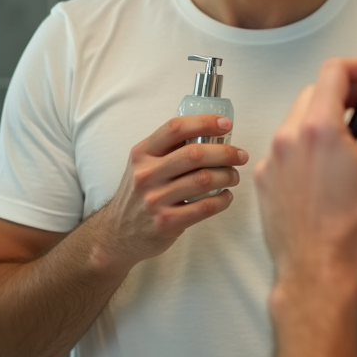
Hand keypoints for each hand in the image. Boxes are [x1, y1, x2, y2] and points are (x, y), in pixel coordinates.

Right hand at [92, 115, 246, 272]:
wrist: (117, 233)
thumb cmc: (139, 193)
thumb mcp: (143, 165)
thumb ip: (169, 149)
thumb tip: (211, 132)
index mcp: (142, 153)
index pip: (175, 128)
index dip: (205, 123)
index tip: (225, 124)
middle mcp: (146, 174)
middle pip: (195, 154)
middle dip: (226, 152)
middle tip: (240, 155)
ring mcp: (155, 200)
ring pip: (204, 180)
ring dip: (228, 175)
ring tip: (233, 176)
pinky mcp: (166, 223)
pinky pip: (205, 207)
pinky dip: (223, 199)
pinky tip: (226, 196)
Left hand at [255, 58, 356, 287]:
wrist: (318, 269)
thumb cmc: (350, 226)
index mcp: (319, 128)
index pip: (334, 71)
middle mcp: (289, 137)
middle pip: (316, 91)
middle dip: (344, 94)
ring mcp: (273, 157)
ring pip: (299, 118)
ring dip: (324, 120)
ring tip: (349, 147)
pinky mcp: (266, 176)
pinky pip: (286, 145)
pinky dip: (306, 146)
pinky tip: (326, 170)